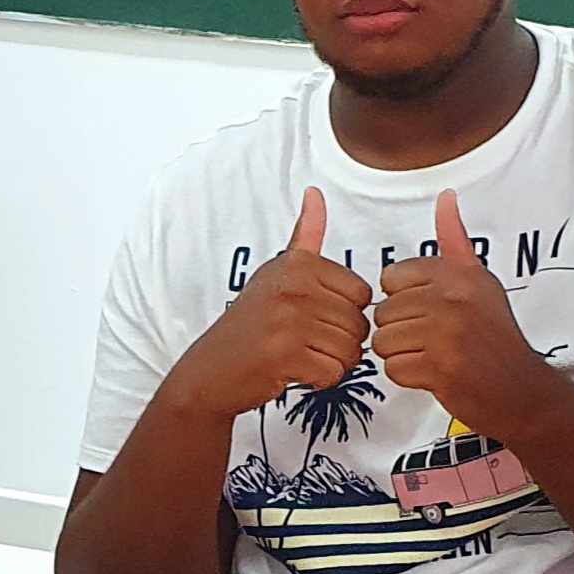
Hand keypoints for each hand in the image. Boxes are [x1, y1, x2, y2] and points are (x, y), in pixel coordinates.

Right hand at [170, 188, 375, 416]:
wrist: (211, 370)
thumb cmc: (252, 323)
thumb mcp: (277, 272)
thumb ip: (305, 237)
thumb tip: (315, 193)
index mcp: (298, 264)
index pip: (362, 294)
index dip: (344, 313)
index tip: (313, 316)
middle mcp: (293, 286)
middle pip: (359, 324)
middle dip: (339, 342)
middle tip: (304, 341)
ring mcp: (288, 320)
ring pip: (351, 351)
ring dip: (331, 362)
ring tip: (299, 355)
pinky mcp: (285, 356)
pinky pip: (334, 373)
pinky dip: (319, 380)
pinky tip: (293, 371)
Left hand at [372, 191, 558, 436]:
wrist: (522, 390)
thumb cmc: (495, 338)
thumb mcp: (481, 281)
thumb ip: (455, 241)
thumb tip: (446, 197)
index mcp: (458, 273)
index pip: (391, 278)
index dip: (404, 300)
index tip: (431, 313)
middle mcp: (452, 298)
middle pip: (383, 312)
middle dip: (401, 332)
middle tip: (434, 341)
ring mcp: (445, 333)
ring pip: (383, 341)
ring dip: (402, 355)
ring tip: (432, 356)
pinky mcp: (439, 368)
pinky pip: (392, 369)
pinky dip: (408, 377)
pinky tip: (434, 374)